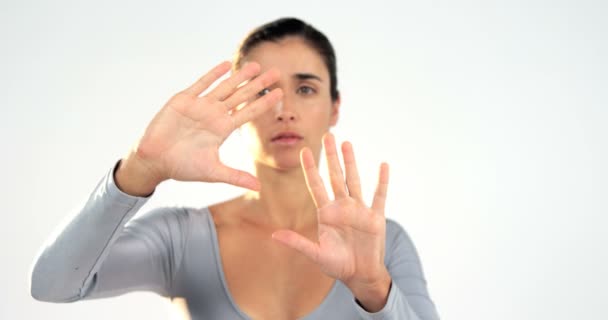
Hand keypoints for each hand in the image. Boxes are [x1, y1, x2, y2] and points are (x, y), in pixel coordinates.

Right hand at [118, 61, 282, 192]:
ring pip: (224, 87)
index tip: (280, 93)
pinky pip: (201, 84)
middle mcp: (214, 115)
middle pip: (241, 96)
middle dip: (258, 85)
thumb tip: (259, 188)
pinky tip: (225, 65)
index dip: (264, 103)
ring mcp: (200, 106)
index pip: (248, 112)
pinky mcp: (183, 100)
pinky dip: (213, 75)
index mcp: (222, 129)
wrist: (155, 161)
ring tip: (256, 65)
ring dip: (239, 76)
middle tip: (276, 72)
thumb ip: (236, 177)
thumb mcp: (214, 172)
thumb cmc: (183, 167)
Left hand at [272, 133, 390, 309]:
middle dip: (331, 156)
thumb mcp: (316, 254)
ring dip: (351, 162)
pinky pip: (379, 195)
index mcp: (326, 213)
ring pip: (354, 180)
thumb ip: (297, 243)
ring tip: (347, 143)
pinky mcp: (375, 217)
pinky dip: (381, 181)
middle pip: (335, 175)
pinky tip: (383, 165)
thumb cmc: (337, 265)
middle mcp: (342, 206)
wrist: (360, 275)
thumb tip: (274, 235)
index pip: (316, 185)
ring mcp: (359, 209)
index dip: (311, 168)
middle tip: (329, 134)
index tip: (305, 150)